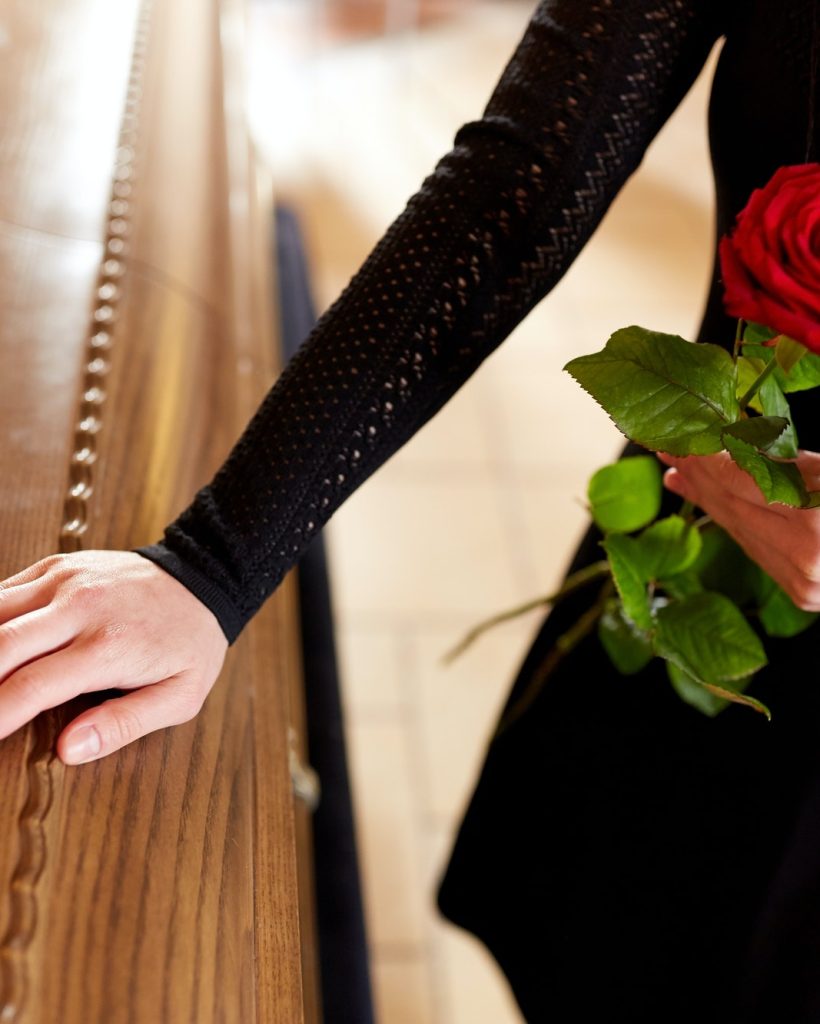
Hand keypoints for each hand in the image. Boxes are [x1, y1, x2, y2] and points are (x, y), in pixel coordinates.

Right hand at [0, 551, 227, 764]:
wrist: (202, 579)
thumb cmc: (190, 643)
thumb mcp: (179, 696)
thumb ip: (123, 725)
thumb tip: (69, 748)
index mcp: (109, 646)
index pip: (32, 685)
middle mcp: (80, 607)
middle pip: (0, 645)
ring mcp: (64, 581)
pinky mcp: (55, 566)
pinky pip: (2, 591)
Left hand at [659, 450, 819, 610]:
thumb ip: (786, 464)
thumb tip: (729, 448)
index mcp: (815, 519)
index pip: (739, 482)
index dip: (705, 461)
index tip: (682, 442)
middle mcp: (803, 554)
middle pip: (730, 507)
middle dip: (698, 478)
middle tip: (670, 453)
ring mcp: (800, 580)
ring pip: (736, 531)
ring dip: (705, 501)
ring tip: (677, 476)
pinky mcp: (798, 592)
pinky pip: (753, 549)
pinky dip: (730, 524)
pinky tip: (710, 505)